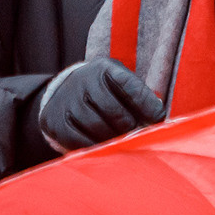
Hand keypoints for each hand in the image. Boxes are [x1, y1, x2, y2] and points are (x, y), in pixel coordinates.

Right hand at [34, 59, 165, 154]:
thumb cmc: (104, 91)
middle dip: (129, 125)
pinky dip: (95, 146)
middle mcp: (83, 80)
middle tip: (137, 134)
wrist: (64, 94)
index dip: (146, 103)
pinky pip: (79, 140)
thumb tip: (158, 118)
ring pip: (96, 126)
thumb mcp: (120, 84)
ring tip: (122, 141)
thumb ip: (139, 97)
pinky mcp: (56, 121)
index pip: (128, 84)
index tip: (158, 117)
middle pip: (113, 110)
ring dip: (113, 138)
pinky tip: (103, 146)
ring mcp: (67, 101)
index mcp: (104, 68)